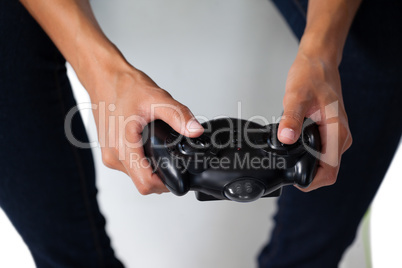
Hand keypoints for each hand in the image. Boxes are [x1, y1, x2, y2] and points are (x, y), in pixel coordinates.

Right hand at [82, 59, 203, 194]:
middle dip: (162, 177)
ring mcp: (109, 155)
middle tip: (174, 160)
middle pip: (142, 183)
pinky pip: (129, 167)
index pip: (145, 184)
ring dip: (151, 170)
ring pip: (136, 176)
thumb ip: (179, 116)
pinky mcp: (109, 152)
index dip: (165, 185)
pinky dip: (142, 162)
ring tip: (160, 149)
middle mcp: (113, 156)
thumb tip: (195, 131)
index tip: (178, 176)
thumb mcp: (157, 99)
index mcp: (123, 146)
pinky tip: (148, 146)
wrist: (104, 79)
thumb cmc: (124, 87)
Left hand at [277, 50, 352, 190]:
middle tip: (285, 165)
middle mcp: (340, 138)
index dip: (310, 181)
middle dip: (305, 174)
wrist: (318, 64)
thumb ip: (291, 119)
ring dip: (306, 164)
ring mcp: (336, 136)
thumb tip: (286, 138)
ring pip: (324, 163)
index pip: (329, 173)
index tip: (293, 178)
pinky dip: (307, 155)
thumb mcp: (296, 97)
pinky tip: (294, 146)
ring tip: (288, 155)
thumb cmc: (312, 76)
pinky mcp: (330, 133)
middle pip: (326, 172)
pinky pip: (321, 152)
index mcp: (337, 133)